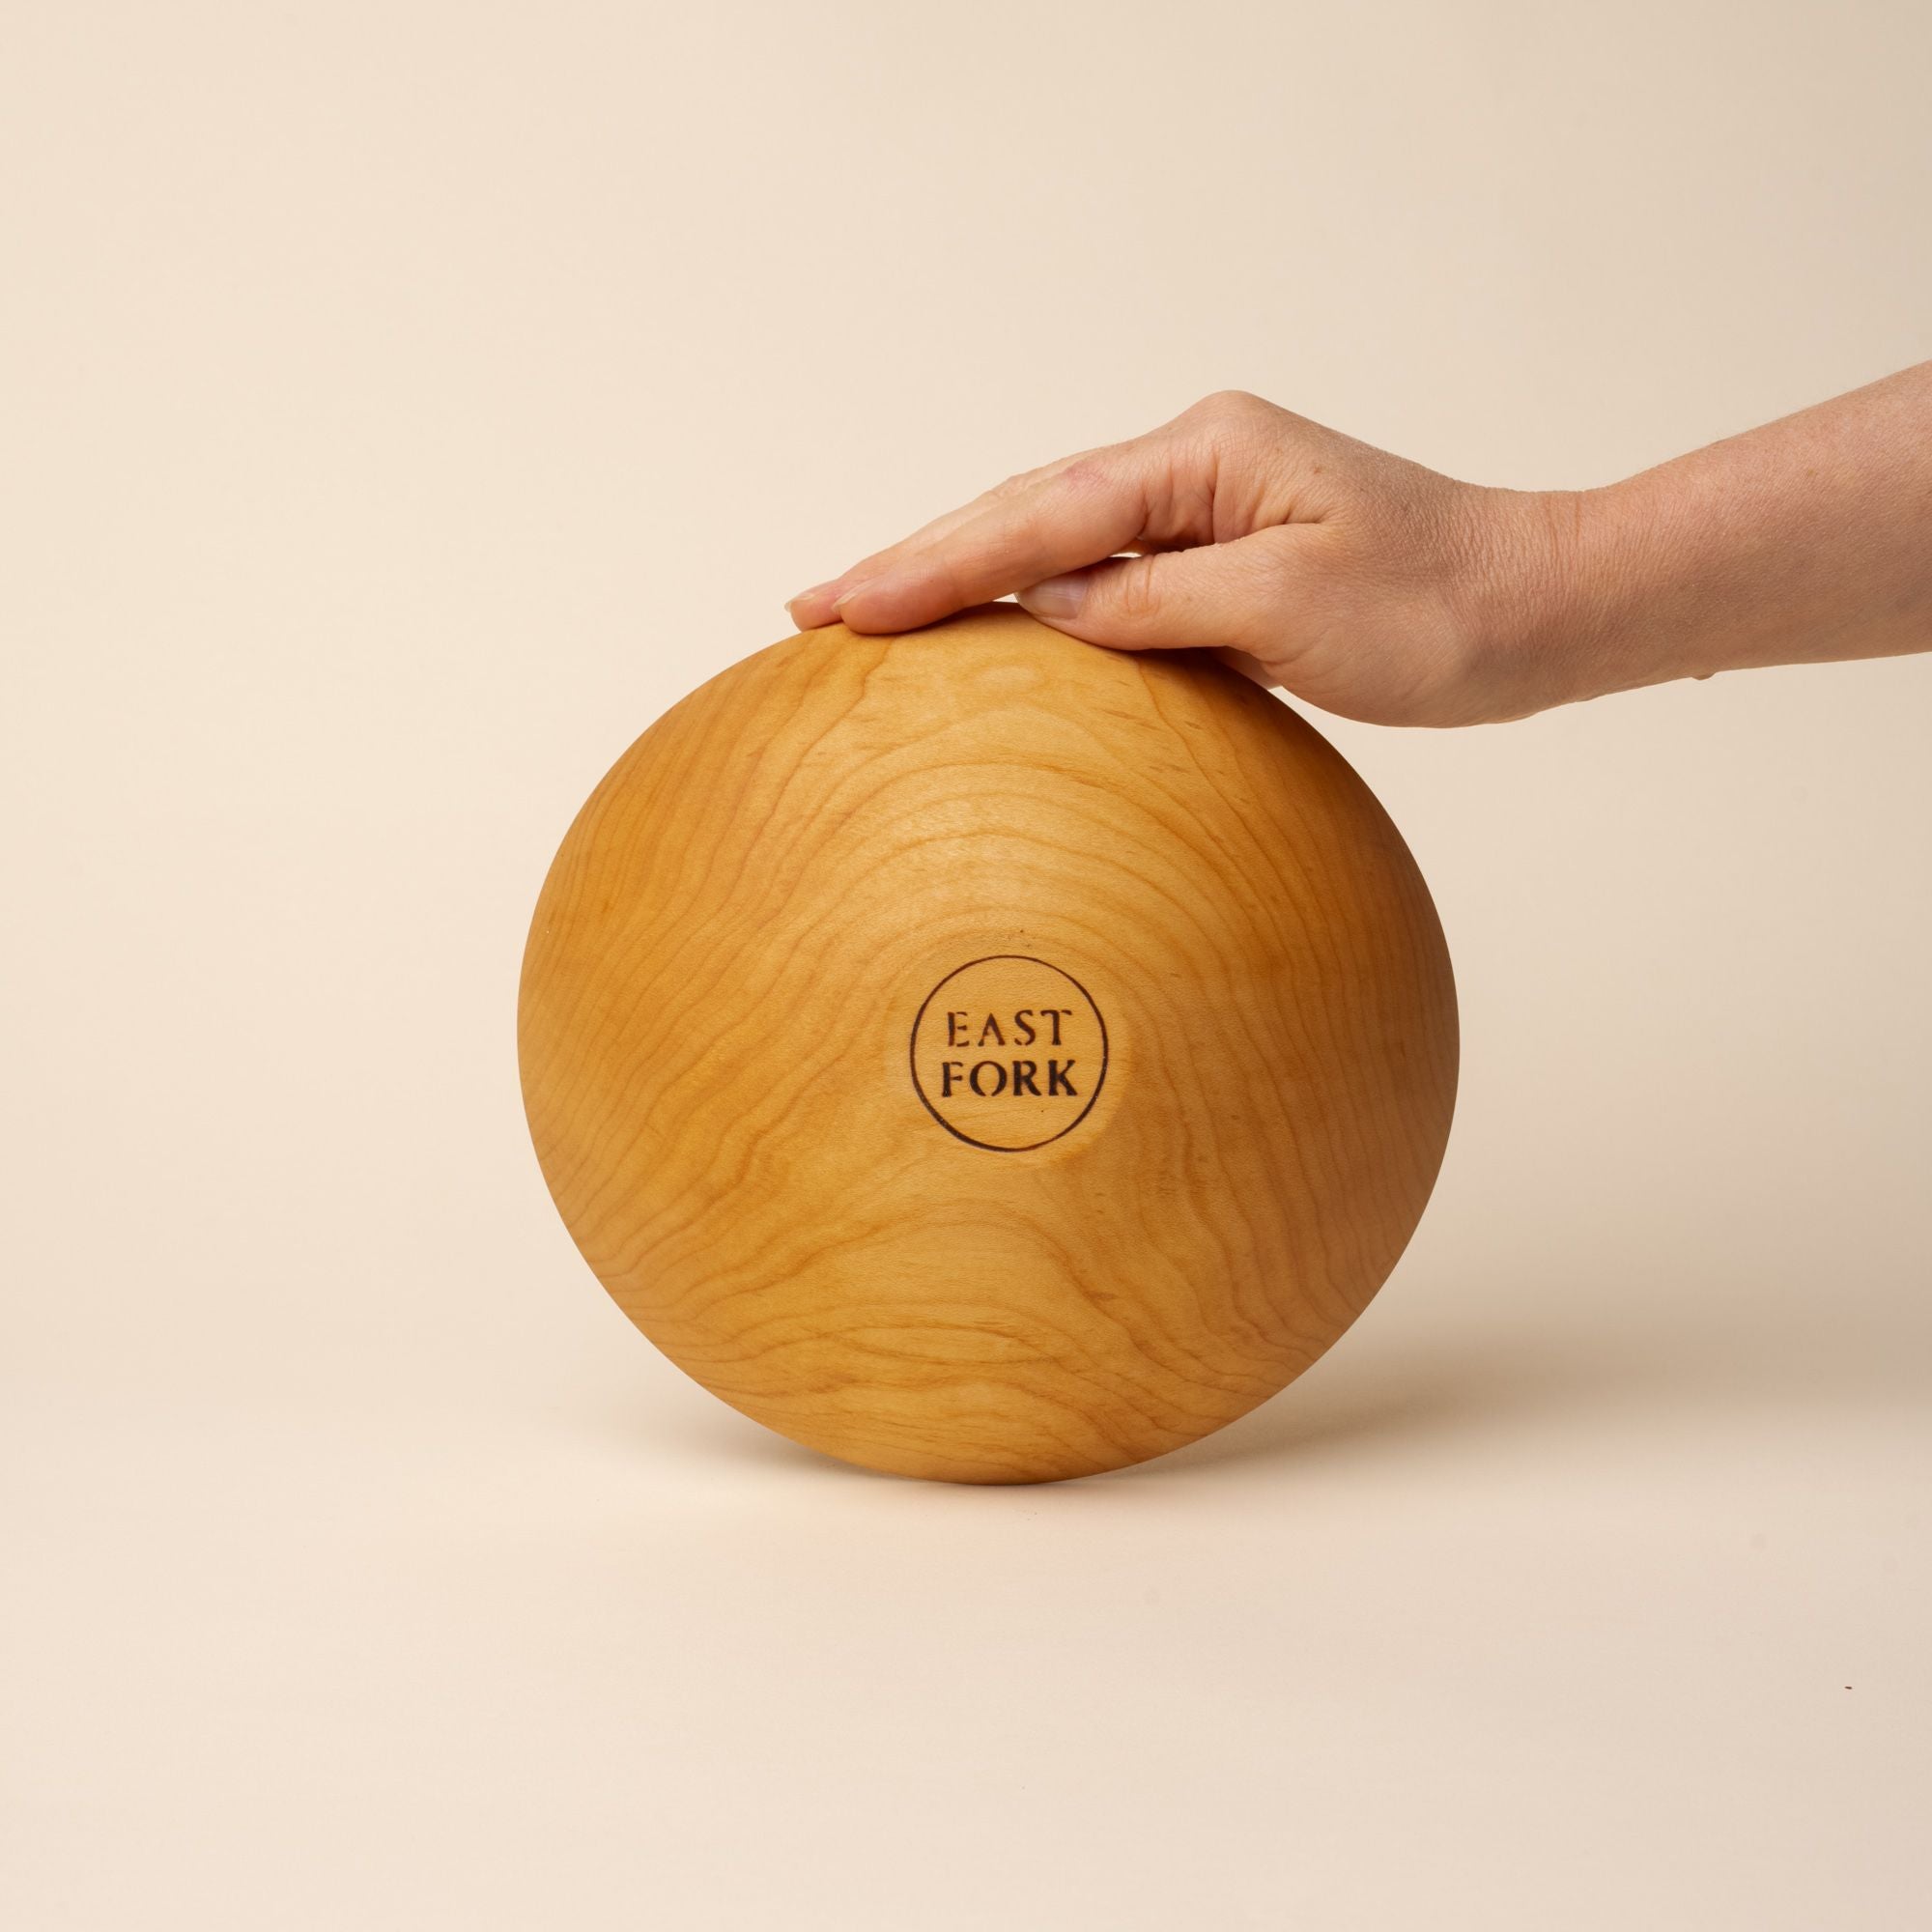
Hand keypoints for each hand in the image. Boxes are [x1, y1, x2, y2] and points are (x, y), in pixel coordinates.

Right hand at [785, 390, 1583, 726]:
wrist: (1535, 609)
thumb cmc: (1439, 609)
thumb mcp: (1293, 606)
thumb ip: (1159, 599)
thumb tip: (1047, 603)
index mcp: (1204, 456)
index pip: (1040, 518)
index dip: (934, 564)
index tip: (843, 605)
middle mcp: (1193, 466)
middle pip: (1023, 510)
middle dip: (916, 559)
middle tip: (812, 607)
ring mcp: (1205, 508)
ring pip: (1051, 537)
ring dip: (959, 574)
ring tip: (866, 611)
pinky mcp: (1220, 556)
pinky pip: (1098, 576)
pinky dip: (1027, 598)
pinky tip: (988, 628)